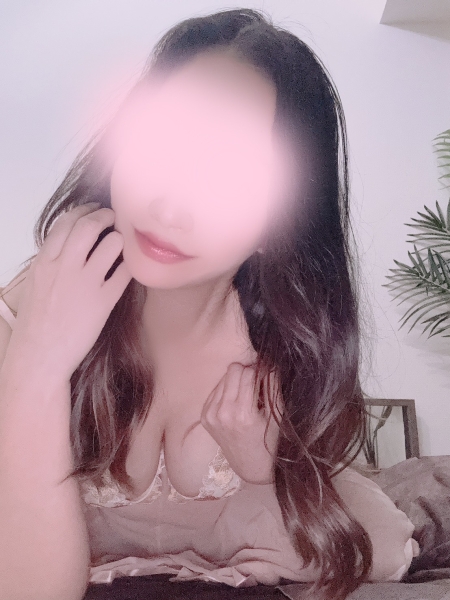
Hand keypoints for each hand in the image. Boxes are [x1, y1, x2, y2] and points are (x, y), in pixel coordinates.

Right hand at [8, 202, 132, 380]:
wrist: (39, 356)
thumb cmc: (35, 325)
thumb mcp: (36, 285)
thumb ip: (52, 263)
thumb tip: (68, 247)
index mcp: (45, 263)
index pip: (65, 223)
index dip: (83, 211)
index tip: (93, 210)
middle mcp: (64, 268)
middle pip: (89, 226)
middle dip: (105, 217)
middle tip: (113, 218)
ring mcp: (85, 284)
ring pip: (111, 245)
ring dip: (119, 240)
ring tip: (121, 243)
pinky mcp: (103, 302)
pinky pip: (124, 274)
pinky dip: (129, 266)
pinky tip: (129, 267)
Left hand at [200, 362, 283, 484]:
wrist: (251, 466)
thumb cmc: (269, 441)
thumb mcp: (276, 415)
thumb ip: (272, 386)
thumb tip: (268, 362)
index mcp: (242, 413)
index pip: (249, 373)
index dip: (260, 370)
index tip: (268, 374)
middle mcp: (222, 412)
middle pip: (233, 371)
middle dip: (247, 372)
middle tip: (257, 383)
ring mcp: (210, 414)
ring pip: (224, 377)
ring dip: (237, 381)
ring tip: (247, 395)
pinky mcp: (204, 416)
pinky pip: (216, 389)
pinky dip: (228, 391)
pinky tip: (236, 402)